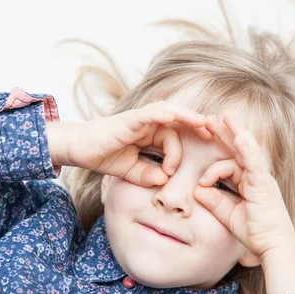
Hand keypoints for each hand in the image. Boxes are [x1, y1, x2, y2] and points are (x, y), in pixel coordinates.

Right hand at [69, 101, 210, 186]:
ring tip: (203, 123)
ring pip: (169, 113)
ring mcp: (139, 119)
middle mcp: (148, 123)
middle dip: (198, 125)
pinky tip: (174, 117)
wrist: (79, 149)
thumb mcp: (131, 171)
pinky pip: (150, 114)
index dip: (182, 151)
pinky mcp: (130, 119)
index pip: (174, 137)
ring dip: (187, 116)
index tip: (182, 166)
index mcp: (150, 133)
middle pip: (179, 120)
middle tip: (215, 133)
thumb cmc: (103, 156)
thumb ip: (147, 175)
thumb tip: (164, 180)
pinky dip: (163, 114)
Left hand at [193, 112, 294, 263]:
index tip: (205, 155)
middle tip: (210, 118)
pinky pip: (255, 162)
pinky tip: (239, 136)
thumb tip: (198, 189)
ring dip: (236, 132)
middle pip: (240, 148)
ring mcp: (262, 178)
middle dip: (226, 132)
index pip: (232, 160)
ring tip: (225, 117)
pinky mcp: (264, 184)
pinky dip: (247, 149)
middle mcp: (257, 176)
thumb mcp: (228, 214)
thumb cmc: (256, 232)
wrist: (274, 246)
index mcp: (250, 182)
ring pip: (248, 150)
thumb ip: (214, 201)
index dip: (218, 153)